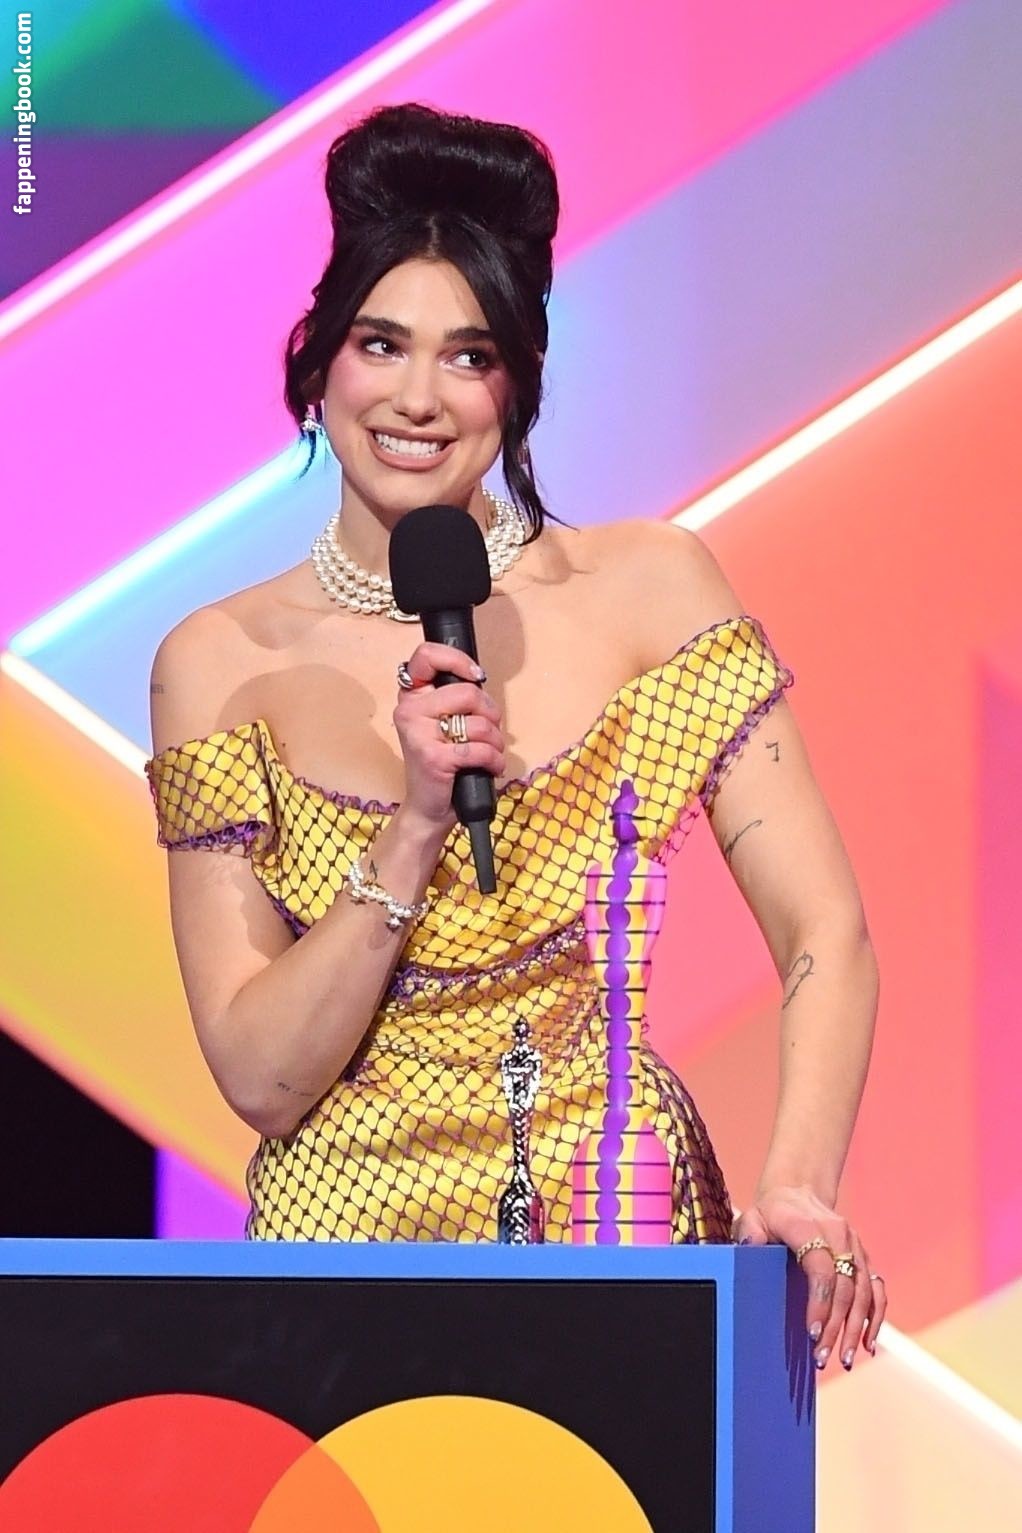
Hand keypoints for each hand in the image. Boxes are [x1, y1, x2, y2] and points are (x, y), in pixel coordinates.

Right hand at [393, 642, 505, 828]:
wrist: (428, 808)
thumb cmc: (442, 763)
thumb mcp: (443, 722)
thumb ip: (455, 697)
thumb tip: (479, 679)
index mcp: (411, 696)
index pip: (426, 655)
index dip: (457, 660)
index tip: (475, 676)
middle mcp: (409, 711)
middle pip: (467, 692)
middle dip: (490, 713)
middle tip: (488, 731)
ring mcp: (418, 734)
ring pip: (479, 722)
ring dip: (495, 741)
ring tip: (488, 753)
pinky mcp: (433, 758)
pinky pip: (480, 748)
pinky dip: (494, 760)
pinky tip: (490, 768)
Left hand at [733, 1184, 886, 1371]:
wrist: (798, 1193)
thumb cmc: (771, 1213)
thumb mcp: (752, 1217)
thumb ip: (749, 1231)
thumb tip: (749, 1247)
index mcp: (809, 1226)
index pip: (821, 1268)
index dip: (820, 1302)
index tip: (812, 1333)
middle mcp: (838, 1235)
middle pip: (844, 1287)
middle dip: (836, 1326)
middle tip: (821, 1357)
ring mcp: (855, 1246)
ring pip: (864, 1293)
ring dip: (856, 1329)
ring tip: (843, 1360)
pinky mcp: (864, 1257)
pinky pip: (877, 1290)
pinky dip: (875, 1318)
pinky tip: (867, 1344)